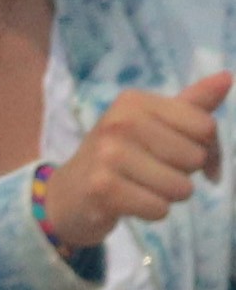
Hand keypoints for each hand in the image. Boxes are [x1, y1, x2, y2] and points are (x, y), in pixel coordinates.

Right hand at [41, 69, 229, 257]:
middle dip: (183, 173)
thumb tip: (227, 77)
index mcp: (134, 102)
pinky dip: (152, 212)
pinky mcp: (102, 188)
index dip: (208, 149)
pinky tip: (131, 202)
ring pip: (181, 187)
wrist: (68, 194)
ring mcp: (107, 155)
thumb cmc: (121, 156)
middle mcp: (119, 122)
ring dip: (168, 195)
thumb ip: (191, 105)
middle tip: (154, 172)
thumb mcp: (153, 124)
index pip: (205, 127)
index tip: (186, 157)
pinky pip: (160, 208)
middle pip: (195, 158)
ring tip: (142, 187)